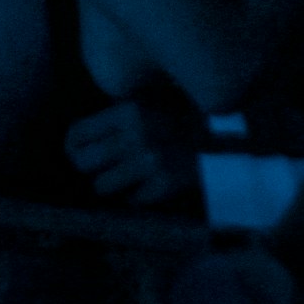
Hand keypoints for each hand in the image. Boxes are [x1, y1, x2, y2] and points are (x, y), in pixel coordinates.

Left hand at [64, 98, 204, 206]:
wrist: (230, 138)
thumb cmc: (188, 116)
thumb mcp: (153, 103)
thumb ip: (122, 116)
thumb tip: (84, 137)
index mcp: (130, 111)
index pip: (78, 133)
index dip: (73, 145)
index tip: (80, 151)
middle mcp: (134, 136)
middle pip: (82, 162)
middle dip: (90, 167)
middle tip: (100, 168)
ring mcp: (149, 163)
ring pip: (102, 185)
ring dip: (113, 184)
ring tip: (127, 178)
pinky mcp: (162, 185)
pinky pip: (133, 199)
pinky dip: (139, 195)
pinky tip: (151, 185)